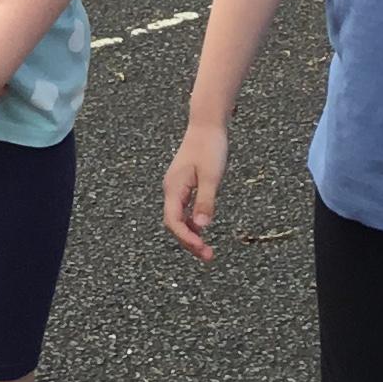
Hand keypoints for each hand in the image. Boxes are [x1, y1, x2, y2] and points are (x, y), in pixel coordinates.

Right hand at [163, 122, 228, 259]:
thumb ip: (205, 202)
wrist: (206, 126)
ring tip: (207, 249)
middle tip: (209, 256)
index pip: (173, 221)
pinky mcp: (182, 186)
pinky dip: (191, 223)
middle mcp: (171, 190)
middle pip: (174, 224)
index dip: (186, 238)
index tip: (202, 249)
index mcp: (174, 188)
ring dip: (190, 235)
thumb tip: (201, 227)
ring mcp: (175, 188)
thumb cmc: (209, 148)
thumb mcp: (211, 176)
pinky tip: (202, 229)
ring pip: (178, 219)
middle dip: (189, 242)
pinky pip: (183, 211)